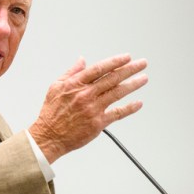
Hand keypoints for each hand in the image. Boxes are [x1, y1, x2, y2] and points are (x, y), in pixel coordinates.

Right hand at [28, 54, 147, 162]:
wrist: (49, 136)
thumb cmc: (52, 113)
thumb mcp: (56, 87)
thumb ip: (71, 72)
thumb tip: (82, 61)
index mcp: (76, 84)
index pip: (100, 68)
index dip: (115, 61)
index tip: (127, 57)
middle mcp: (86, 95)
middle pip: (112, 78)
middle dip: (130, 69)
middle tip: (142, 63)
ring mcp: (93, 109)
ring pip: (117, 93)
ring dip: (133, 84)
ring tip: (144, 78)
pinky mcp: (98, 123)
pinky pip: (117, 113)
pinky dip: (129, 108)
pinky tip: (138, 103)